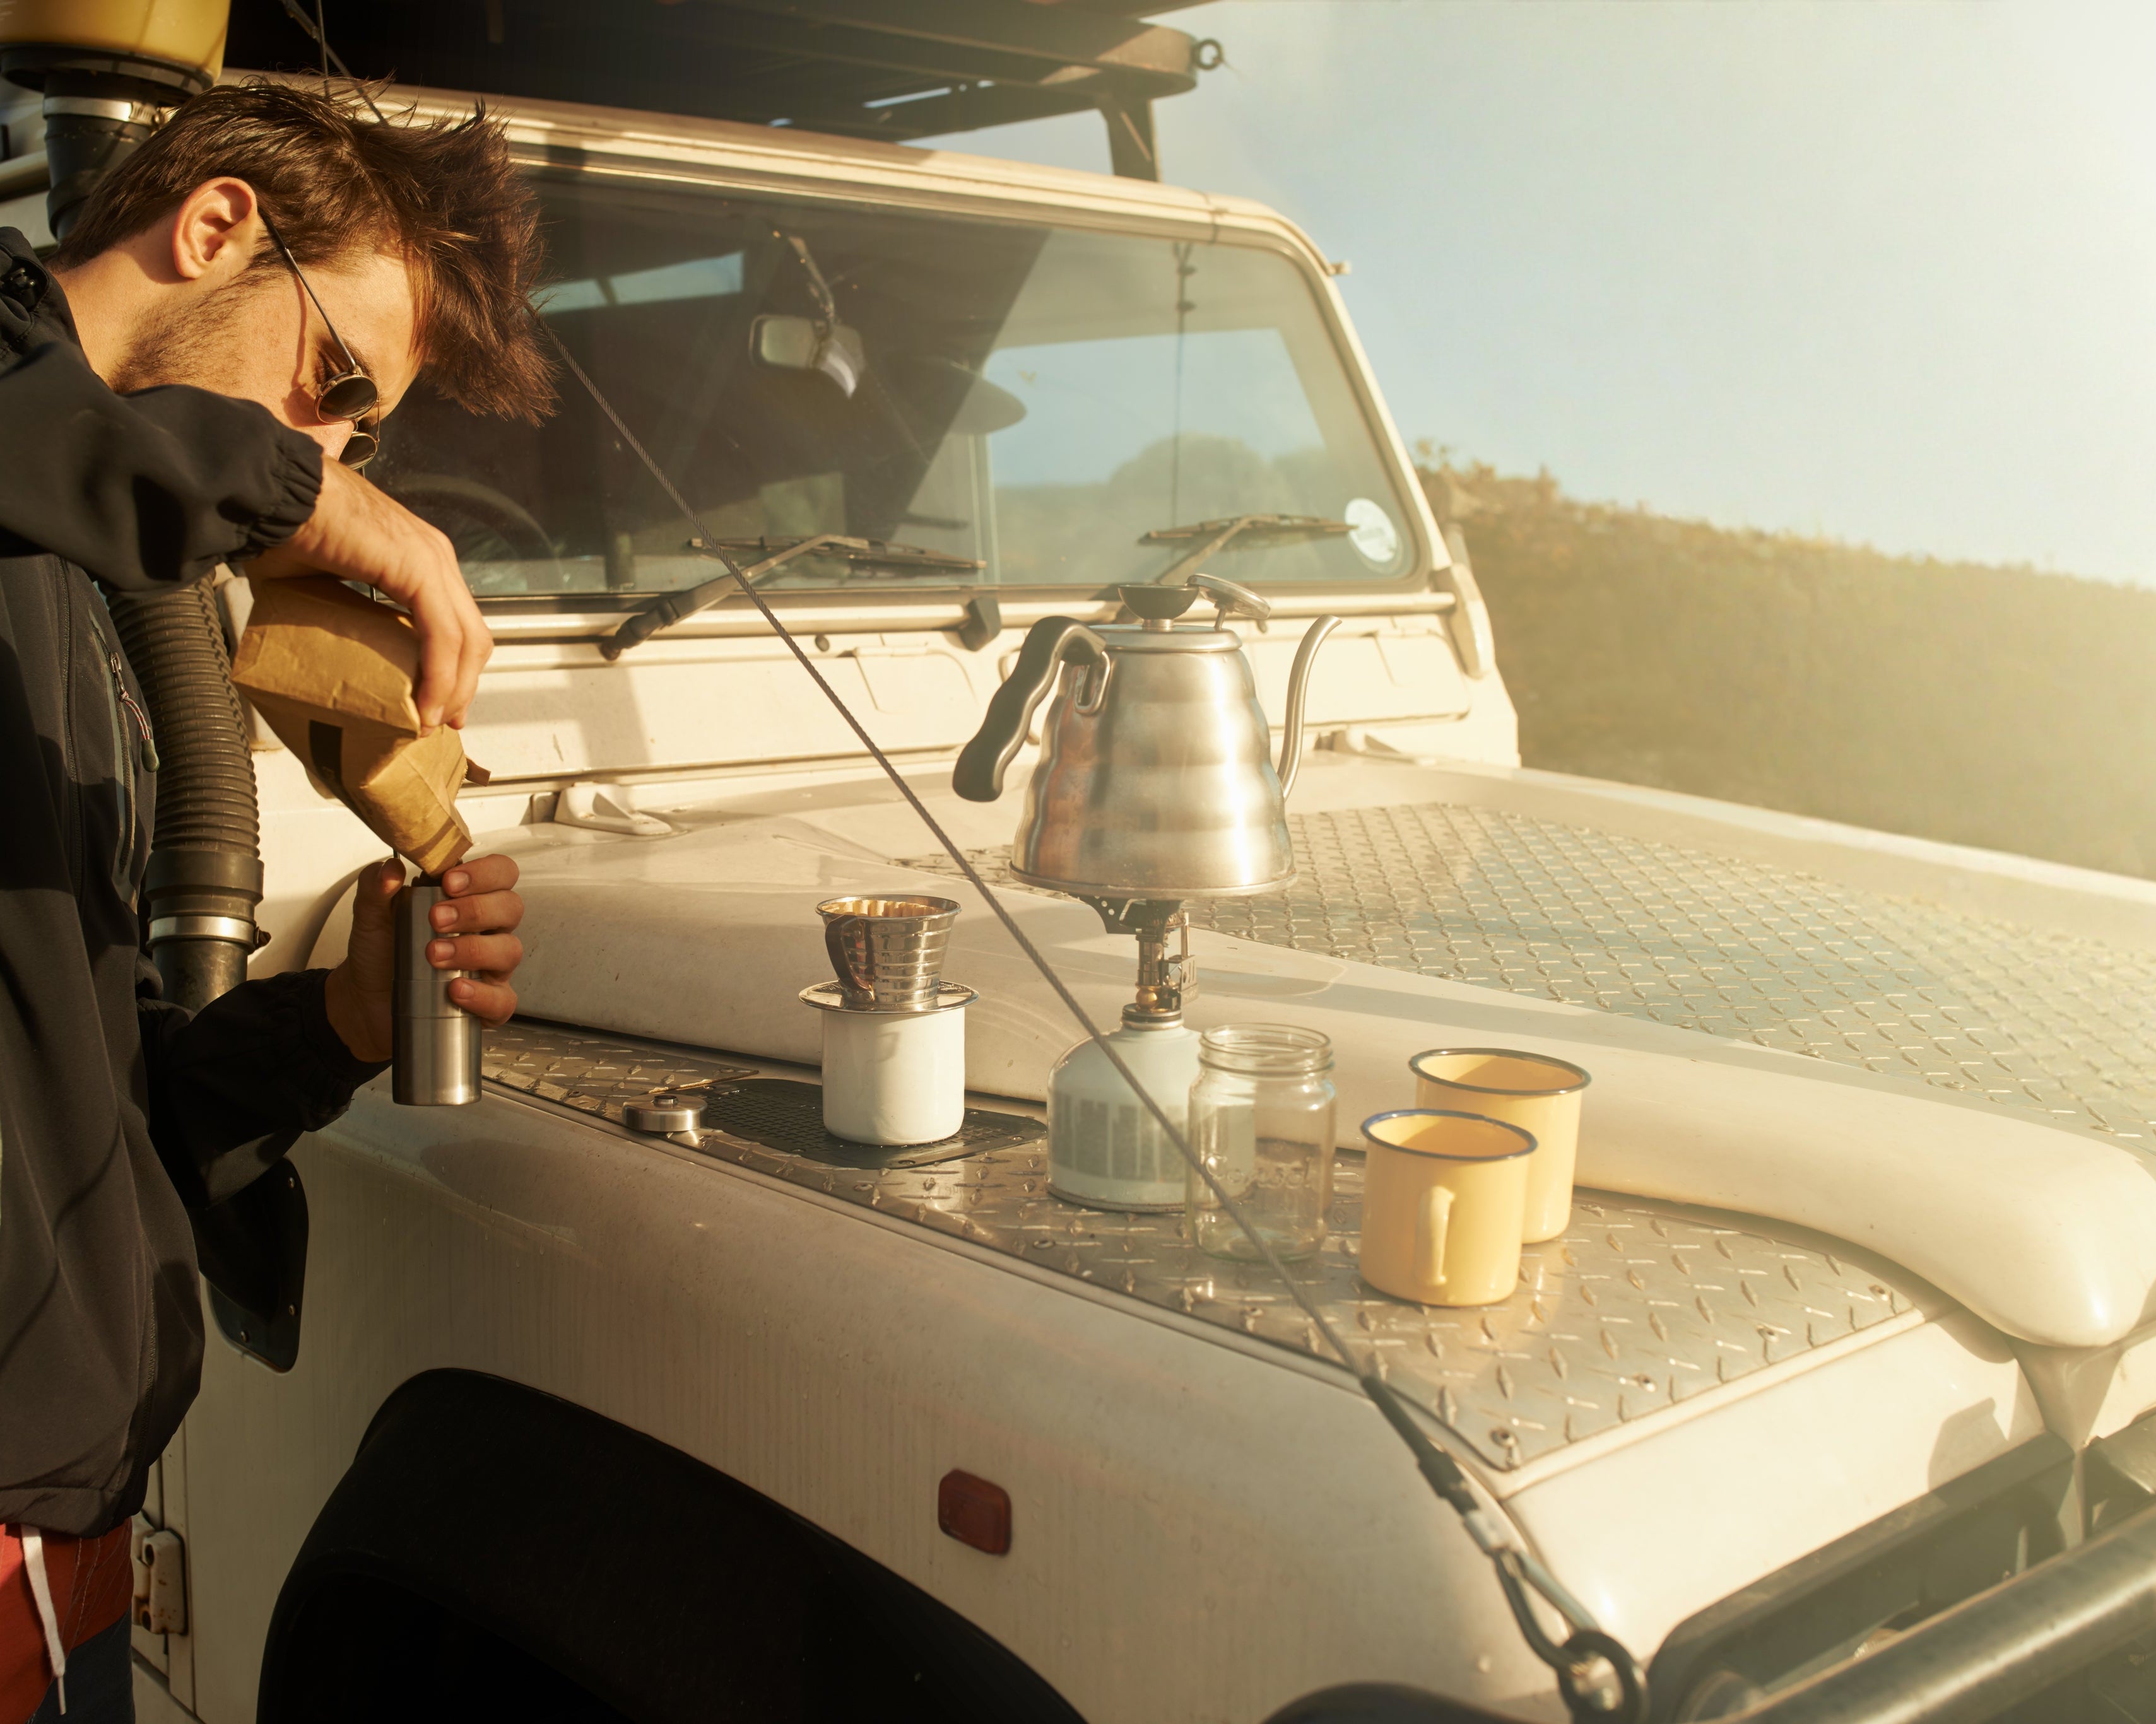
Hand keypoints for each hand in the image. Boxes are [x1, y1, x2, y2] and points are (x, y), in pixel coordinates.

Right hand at [250, 460, 491, 731]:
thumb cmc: (284, 529)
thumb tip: (326, 654)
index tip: (439, 704)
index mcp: (419, 556)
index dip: (455, 667)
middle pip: (472, 635)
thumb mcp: (322, 585)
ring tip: (431, 722)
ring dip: (454, 689)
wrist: (270, 490)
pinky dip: (440, 677)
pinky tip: (427, 707)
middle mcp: (435, 555)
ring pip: (466, 641)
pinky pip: (443, 636)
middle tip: (443, 721)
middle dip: (463, 685)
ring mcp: (431, 559)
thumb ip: (341, 613)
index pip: (456, 621)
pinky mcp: (417, 568)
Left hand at [324, 854, 525, 1063]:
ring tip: (435, 954)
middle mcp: (487, 930)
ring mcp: (491, 967)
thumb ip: (376, 886)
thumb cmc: (380, 952)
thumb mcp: (371, 914)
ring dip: (474, 950)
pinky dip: (481, 995)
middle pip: (511, 908)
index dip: (485, 873)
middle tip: (436, 919)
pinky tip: (455, 990)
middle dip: (475, 910)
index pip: (500, 873)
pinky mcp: (487, 1003)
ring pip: (509, 951)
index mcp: (468, 899)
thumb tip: (392, 869)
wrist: (366, 998)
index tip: (449, 881)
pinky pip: (502, 1000)